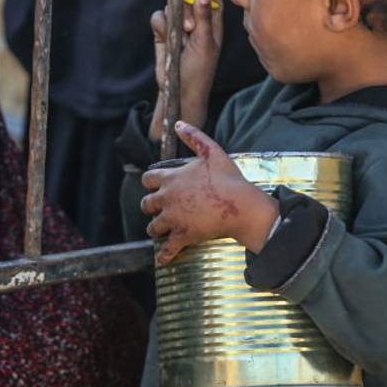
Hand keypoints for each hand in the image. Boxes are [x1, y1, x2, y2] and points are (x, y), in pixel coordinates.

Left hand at [140, 122, 276, 265]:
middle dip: (150, 207)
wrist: (241, 205)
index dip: (151, 183)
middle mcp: (168, 199)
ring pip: (153, 227)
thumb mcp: (212, 151)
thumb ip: (193, 137)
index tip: (155, 187)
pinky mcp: (182, 236)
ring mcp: (174, 219)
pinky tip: (159, 261)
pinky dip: (162, 257)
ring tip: (161, 231)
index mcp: (172, 178)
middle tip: (158, 210)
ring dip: (156, 229)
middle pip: (146, 204)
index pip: (148, 179)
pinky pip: (167, 250)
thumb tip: (178, 124)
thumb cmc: (228, 178)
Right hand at [149, 0, 223, 140]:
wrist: (179, 91)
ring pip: (171, 6)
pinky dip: (160, 25)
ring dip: (174, 18)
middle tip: (190, 27)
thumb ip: (204, 17)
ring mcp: (177, 25)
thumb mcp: (205, 44)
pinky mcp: (162, 33)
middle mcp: (195, 20)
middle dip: (186, 8)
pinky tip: (166, 39)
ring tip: (181, 37)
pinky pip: (158, 17)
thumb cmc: (200, 71)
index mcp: (212, 21)